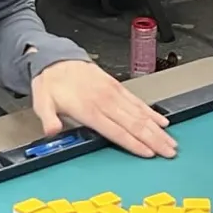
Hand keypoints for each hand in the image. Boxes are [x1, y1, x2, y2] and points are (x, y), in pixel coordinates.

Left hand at [32, 59, 176, 157]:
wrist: (56, 59)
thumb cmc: (50, 83)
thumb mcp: (41, 102)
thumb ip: (48, 118)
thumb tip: (51, 131)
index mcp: (88, 108)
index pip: (116, 130)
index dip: (133, 143)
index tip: (149, 153)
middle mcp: (105, 101)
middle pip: (134, 124)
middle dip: (154, 140)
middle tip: (169, 152)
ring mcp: (113, 93)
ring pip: (140, 114)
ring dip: (157, 129)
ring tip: (171, 141)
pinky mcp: (117, 87)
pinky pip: (137, 102)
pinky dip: (151, 113)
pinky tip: (162, 121)